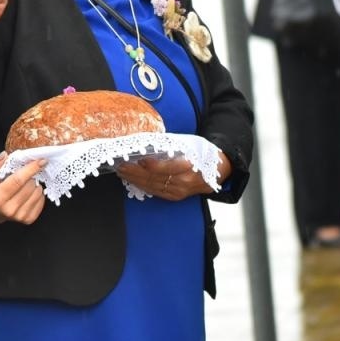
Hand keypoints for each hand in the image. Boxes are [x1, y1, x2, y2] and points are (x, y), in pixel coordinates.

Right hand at [0, 155, 46, 223]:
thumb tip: (4, 155)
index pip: (19, 180)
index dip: (31, 169)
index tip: (42, 160)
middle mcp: (9, 209)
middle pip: (30, 185)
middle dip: (31, 176)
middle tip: (26, 175)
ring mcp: (19, 216)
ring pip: (38, 193)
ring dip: (35, 185)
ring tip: (26, 184)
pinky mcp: (28, 219)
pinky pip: (42, 201)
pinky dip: (38, 194)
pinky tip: (29, 193)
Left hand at [115, 151, 229, 200]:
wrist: (218, 170)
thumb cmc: (203, 153)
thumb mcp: (190, 144)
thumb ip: (170, 146)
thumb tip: (148, 143)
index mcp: (190, 167)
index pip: (167, 168)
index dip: (152, 165)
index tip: (138, 160)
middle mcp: (184, 182)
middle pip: (155, 178)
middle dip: (135, 172)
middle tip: (121, 165)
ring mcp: (179, 191)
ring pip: (152, 186)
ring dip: (135, 179)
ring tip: (122, 172)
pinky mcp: (175, 196)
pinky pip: (155, 192)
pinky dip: (142, 186)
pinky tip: (132, 180)